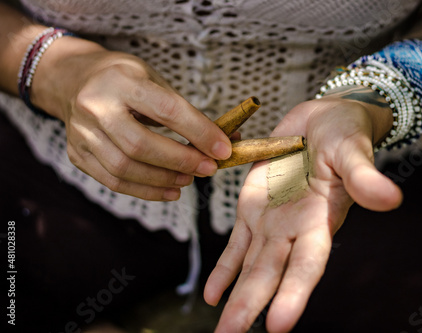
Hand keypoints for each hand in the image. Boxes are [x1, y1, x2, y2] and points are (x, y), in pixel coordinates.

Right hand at [30, 37, 231, 200]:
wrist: (73, 79)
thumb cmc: (123, 78)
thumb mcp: (154, 80)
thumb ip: (186, 111)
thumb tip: (226, 141)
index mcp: (120, 80)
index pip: (166, 110)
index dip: (199, 132)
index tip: (223, 150)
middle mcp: (95, 106)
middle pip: (141, 145)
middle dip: (181, 161)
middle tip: (208, 169)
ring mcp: (81, 133)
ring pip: (125, 167)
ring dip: (164, 180)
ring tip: (189, 180)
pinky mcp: (77, 154)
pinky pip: (113, 181)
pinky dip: (145, 191)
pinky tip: (168, 191)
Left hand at [204, 89, 402, 331]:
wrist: (322, 121)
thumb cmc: (344, 134)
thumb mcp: (353, 150)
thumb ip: (364, 176)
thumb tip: (391, 199)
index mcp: (320, 219)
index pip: (307, 263)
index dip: (293, 293)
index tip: (278, 325)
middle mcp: (294, 229)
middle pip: (271, 274)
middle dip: (251, 305)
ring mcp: (270, 222)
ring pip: (250, 266)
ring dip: (235, 297)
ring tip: (222, 329)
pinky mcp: (252, 209)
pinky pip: (236, 245)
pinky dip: (224, 270)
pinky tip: (212, 296)